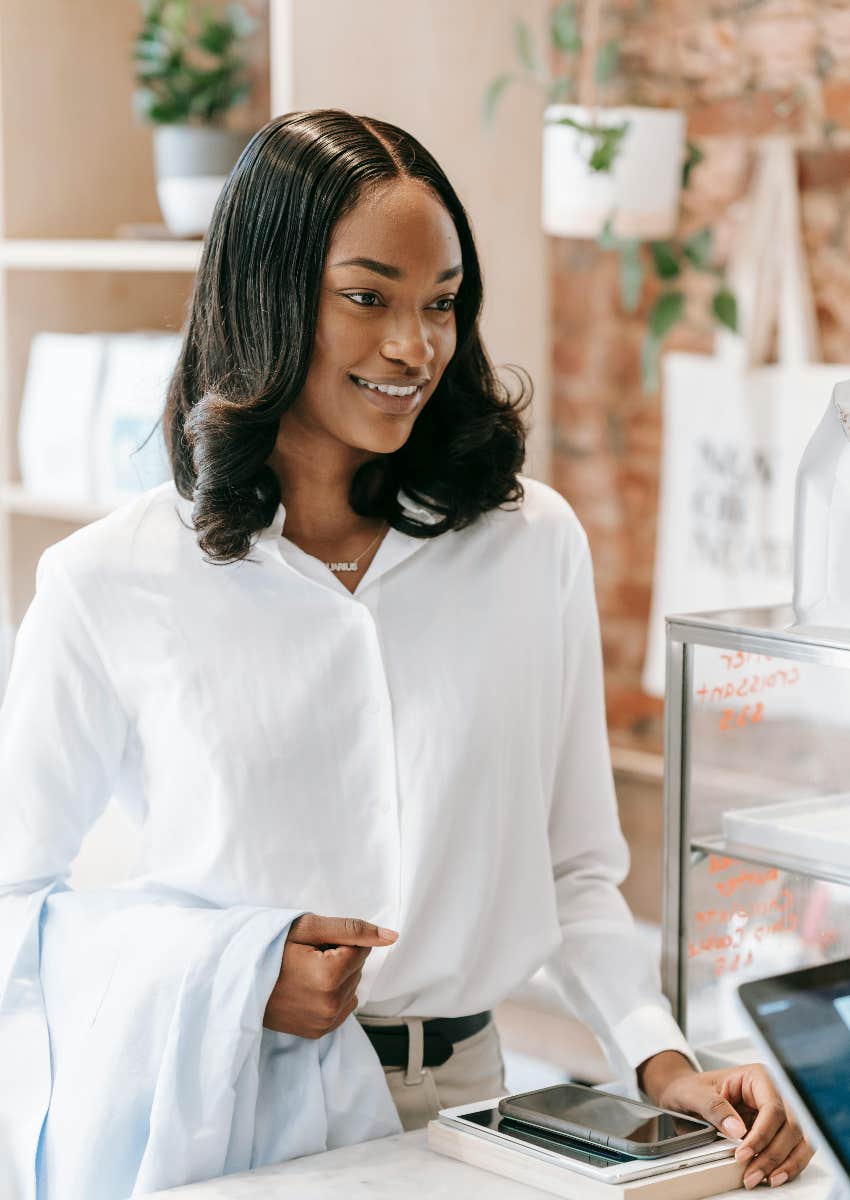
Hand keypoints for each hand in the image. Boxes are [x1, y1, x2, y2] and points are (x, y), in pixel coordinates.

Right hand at [263, 913, 397, 1038]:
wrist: (239, 982)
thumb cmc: (270, 948)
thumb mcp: (308, 928)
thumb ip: (352, 930)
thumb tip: (392, 936)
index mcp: (329, 977)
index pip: (360, 948)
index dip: (338, 940)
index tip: (313, 945)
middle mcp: (331, 1005)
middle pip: (357, 968)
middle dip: (339, 957)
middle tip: (306, 958)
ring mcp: (324, 1022)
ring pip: (352, 986)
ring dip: (337, 976)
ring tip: (304, 973)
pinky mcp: (318, 1032)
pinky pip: (344, 1005)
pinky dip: (333, 994)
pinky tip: (308, 989)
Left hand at [638, 1052, 813, 1188]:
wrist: (683, 1094)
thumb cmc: (690, 1088)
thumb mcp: (694, 1094)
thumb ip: (714, 1109)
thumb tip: (737, 1130)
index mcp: (756, 1077)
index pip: (772, 1107)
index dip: (762, 1135)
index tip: (743, 1154)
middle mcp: (773, 1092)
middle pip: (791, 1126)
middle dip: (774, 1155)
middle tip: (752, 1175)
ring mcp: (777, 1113)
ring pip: (799, 1140)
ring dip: (786, 1163)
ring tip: (767, 1180)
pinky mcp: (776, 1131)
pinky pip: (793, 1149)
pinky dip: (786, 1165)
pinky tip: (772, 1176)